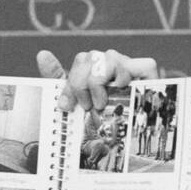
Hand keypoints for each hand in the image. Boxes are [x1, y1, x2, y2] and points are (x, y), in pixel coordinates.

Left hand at [37, 47, 162, 112]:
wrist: (124, 136)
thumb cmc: (97, 116)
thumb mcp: (74, 100)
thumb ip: (57, 78)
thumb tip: (41, 53)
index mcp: (94, 66)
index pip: (81, 60)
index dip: (72, 83)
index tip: (67, 106)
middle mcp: (111, 62)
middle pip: (91, 57)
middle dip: (82, 85)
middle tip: (87, 106)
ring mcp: (129, 66)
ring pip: (111, 58)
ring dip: (100, 83)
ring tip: (101, 103)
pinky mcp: (149, 73)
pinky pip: (143, 63)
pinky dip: (129, 77)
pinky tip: (121, 90)